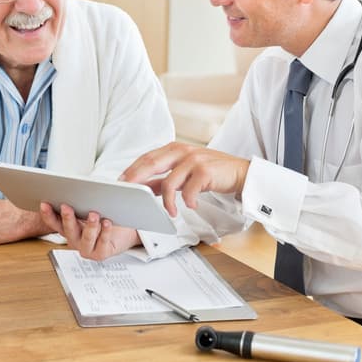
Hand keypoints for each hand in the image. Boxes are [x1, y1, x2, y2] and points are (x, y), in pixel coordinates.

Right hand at [40, 202, 139, 260]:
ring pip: (86, 238)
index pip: (54, 221)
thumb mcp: (93, 203)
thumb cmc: (105, 217)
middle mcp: (75, 239)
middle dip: (67, 218)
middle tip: (66, 207)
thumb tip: (92, 180)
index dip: (47, 214)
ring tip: (93, 215)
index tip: (44, 203)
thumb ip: (89, 193)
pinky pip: (102, 243)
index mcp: (68, 227)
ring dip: (89, 226)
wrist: (122, 234)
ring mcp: (87, 248)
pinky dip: (105, 232)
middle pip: (68, 230)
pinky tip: (107, 222)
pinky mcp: (100, 253)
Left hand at [120, 142, 250, 216]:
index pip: (147, 158)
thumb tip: (144, 187)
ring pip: (169, 182)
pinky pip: (189, 191)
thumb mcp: (185, 172)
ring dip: (167, 202)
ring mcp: (193, 160)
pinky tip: (192, 206)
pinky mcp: (205, 172)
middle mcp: (182, 151)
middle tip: (129, 196)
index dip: (132, 170)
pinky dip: (187, 202)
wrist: (240, 171)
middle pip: (151, 164)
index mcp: (174, 149)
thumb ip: (165, 177)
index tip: (121, 182)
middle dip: (136, 180)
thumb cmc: (211, 172)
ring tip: (171, 212)